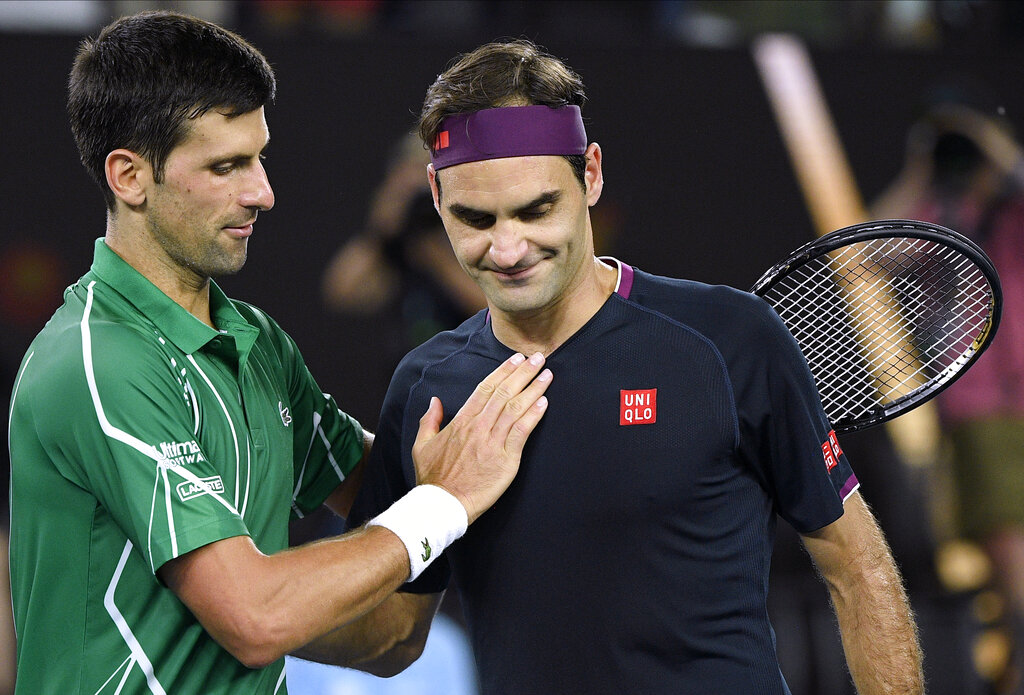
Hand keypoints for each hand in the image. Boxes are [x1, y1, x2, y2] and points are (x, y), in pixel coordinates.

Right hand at [412, 352, 550, 523]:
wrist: (442, 505)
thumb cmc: (432, 478)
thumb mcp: (422, 445)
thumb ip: (430, 421)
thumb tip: (435, 401)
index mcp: (461, 422)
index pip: (485, 389)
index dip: (502, 372)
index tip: (516, 359)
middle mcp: (478, 427)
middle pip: (503, 393)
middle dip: (523, 373)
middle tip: (538, 358)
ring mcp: (492, 443)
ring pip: (515, 409)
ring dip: (533, 389)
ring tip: (546, 375)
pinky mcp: (505, 460)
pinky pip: (521, 432)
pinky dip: (533, 416)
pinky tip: (544, 403)